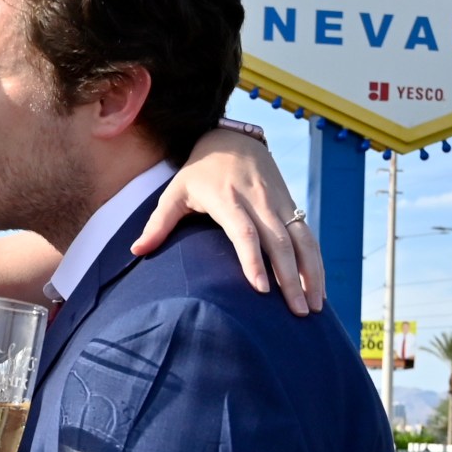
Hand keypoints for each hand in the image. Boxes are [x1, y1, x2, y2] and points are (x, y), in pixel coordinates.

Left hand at [137, 127, 323, 315]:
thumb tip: (135, 251)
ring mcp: (279, 202)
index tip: (261, 291)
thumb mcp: (174, 191)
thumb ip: (158, 223)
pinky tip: (316, 288)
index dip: (253, 261)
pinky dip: (315, 262)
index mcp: (228, 199)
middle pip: (279, 242)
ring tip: (314, 307)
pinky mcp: (291, 204)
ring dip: (311, 274)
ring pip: (302, 239)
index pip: (245, 233)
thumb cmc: (198, 171)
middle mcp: (258, 201)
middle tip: (296, 313)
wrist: (232, 138)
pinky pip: (308, 236)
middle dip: (290, 278)